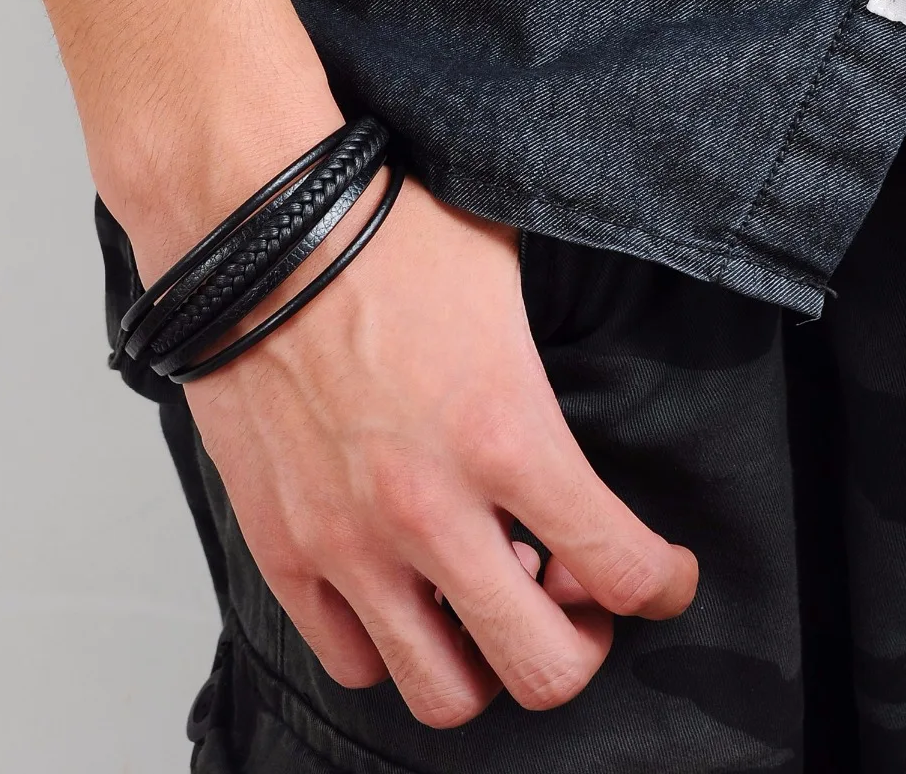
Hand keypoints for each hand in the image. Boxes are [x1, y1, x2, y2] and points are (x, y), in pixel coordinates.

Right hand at [132, 171, 698, 728]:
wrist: (252, 222)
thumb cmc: (377, 237)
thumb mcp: (503, 284)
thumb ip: (548, 380)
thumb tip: (571, 436)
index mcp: (507, 433)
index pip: (624, 567)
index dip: (662, 582)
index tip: (658, 571)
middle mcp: (430, 508)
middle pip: (547, 668)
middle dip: (581, 643)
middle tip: (570, 596)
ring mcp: (348, 540)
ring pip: (444, 692)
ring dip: (483, 660)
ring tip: (480, 600)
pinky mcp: (280, 544)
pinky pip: (348, 657)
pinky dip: (391, 643)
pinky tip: (400, 588)